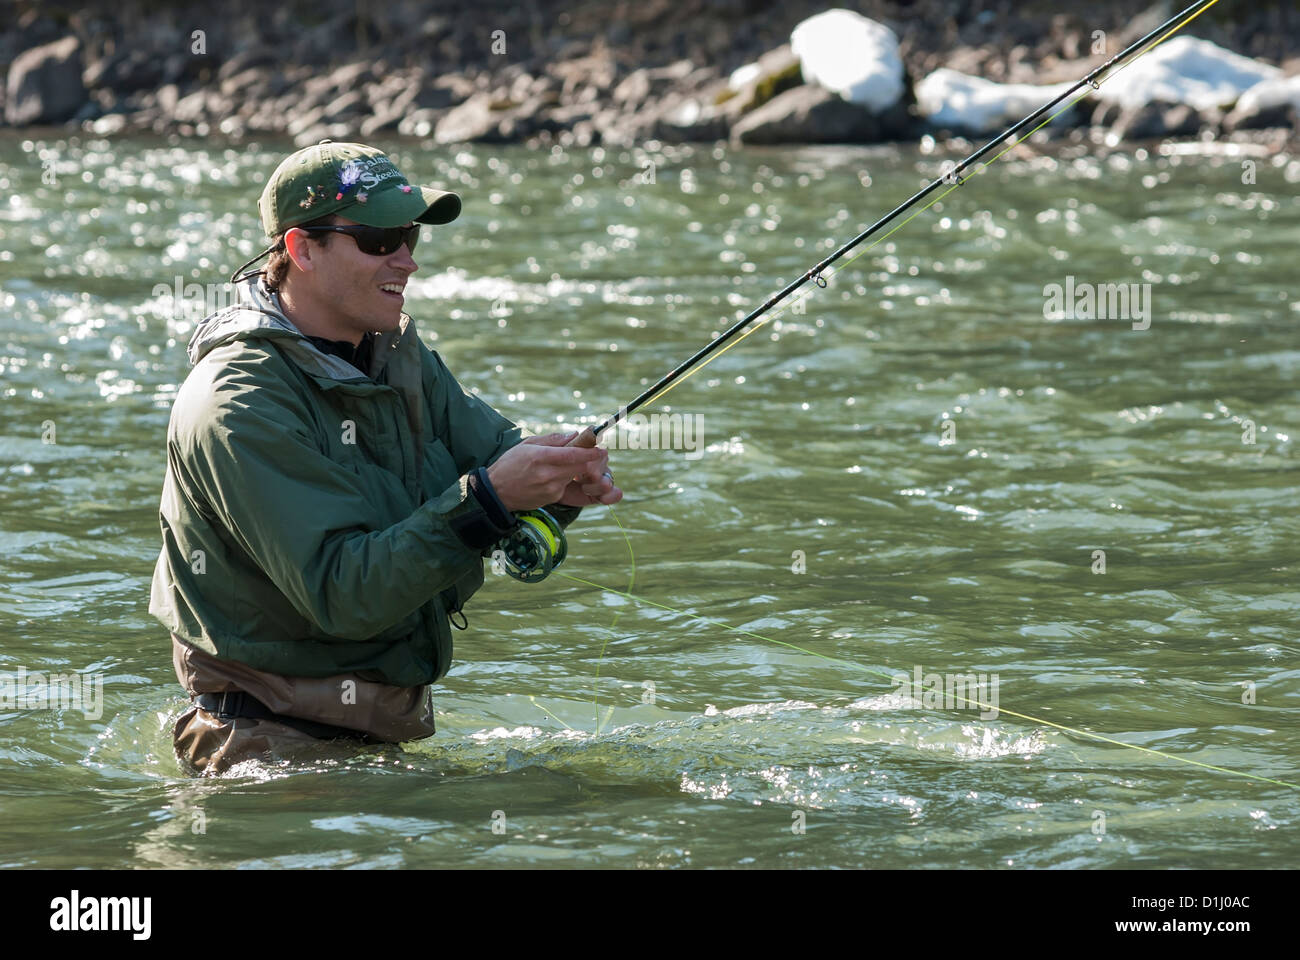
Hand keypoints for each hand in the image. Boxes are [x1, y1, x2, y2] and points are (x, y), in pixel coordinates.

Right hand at [487, 433, 619, 511]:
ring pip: (576, 477)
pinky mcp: (552, 498)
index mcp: (541, 457)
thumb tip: (574, 434)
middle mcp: (548, 475)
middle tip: (596, 453)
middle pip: (580, 467)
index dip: (590, 452)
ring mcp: (551, 489)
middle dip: (590, 460)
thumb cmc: (510, 464)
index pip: (573, 455)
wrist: (496, 492)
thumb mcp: (527, 445)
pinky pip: (568, 486)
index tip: (602, 448)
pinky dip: (568, 479)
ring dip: (579, 470)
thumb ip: (553, 439)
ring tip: (572, 462)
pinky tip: (558, 474)